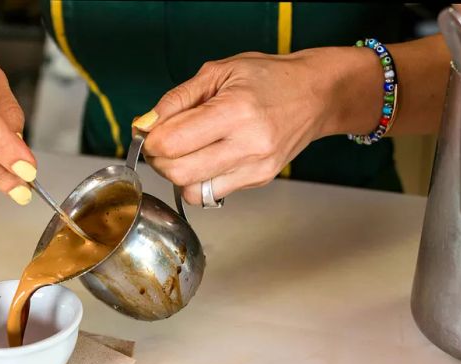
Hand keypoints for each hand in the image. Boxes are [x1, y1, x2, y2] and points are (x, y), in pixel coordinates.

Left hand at [134, 48, 381, 204]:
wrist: (316, 95)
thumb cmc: (269, 78)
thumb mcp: (219, 72)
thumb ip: (177, 100)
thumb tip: (145, 124)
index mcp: (235, 111)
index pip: (173, 142)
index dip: (150, 140)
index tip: (149, 131)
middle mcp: (247, 145)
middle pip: (178, 172)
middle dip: (158, 160)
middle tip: (161, 144)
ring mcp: (255, 168)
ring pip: (192, 191)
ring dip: (177, 174)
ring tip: (185, 152)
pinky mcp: (258, 181)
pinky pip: (211, 194)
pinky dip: (198, 181)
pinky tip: (206, 159)